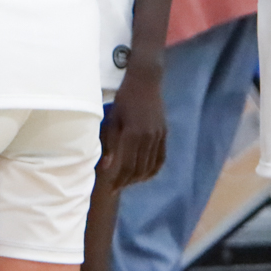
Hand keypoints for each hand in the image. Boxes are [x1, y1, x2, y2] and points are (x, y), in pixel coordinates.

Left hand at [101, 64, 166, 188]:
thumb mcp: (113, 118)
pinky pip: (161, 158)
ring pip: (151, 166)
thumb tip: (106, 166)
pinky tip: (144, 174)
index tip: (111, 189)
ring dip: (139, 178)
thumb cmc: (124, 98)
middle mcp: (148, 138)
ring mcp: (159, 136)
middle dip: (127, 181)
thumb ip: (110, 143)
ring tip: (128, 182)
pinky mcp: (164, 134)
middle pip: (139, 169)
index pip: (127, 165)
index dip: (119, 180)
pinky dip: (153, 170)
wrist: (145, 81)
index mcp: (133, 134)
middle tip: (117, 187)